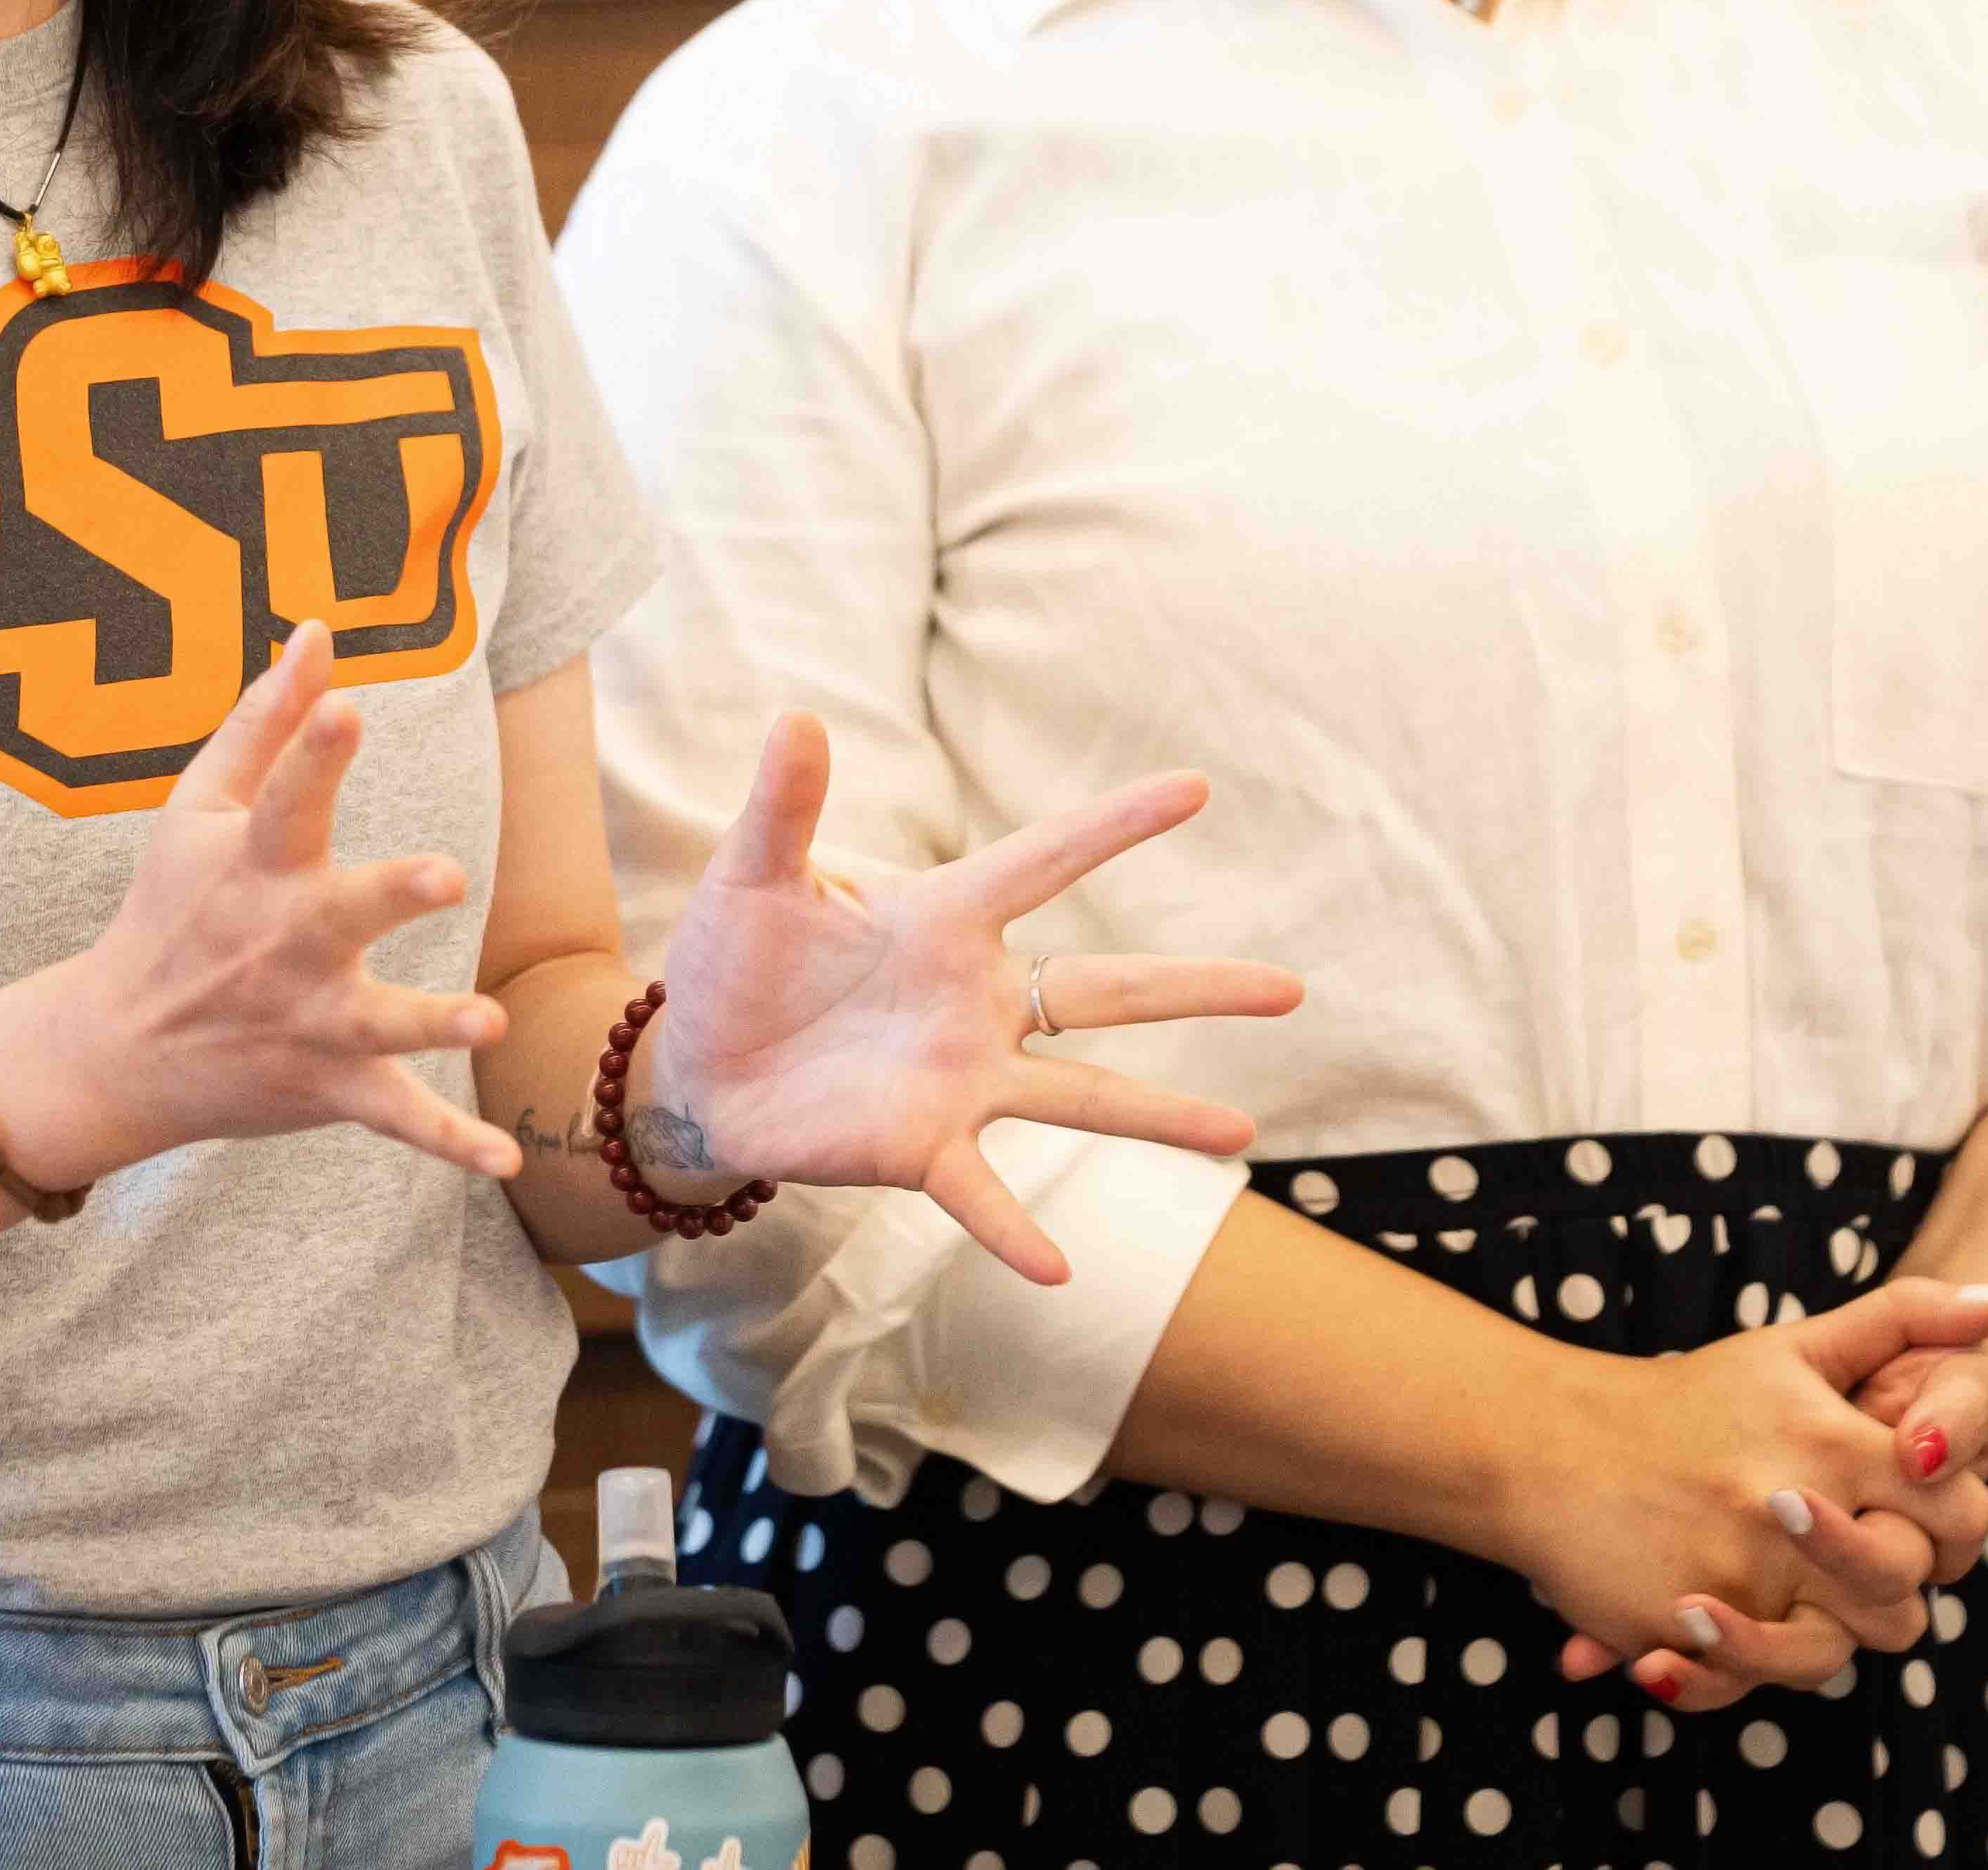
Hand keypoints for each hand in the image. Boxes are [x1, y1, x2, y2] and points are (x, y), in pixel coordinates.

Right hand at [0, 624, 518, 1189]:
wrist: (115, 1051)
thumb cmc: (173, 907)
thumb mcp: (198, 807)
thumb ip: (265, 719)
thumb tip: (316, 629)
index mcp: (254, 866)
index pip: (286, 798)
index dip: (314, 751)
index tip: (346, 705)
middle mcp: (282, 945)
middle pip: (341, 913)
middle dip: (390, 893)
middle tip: (444, 872)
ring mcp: (308, 1022)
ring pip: (381, 1023)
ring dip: (433, 1023)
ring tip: (487, 1020)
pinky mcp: (331, 1086)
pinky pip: (398, 1120)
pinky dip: (450, 1145)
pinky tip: (509, 1162)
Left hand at [639, 713, 1304, 1284]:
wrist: (696, 1067)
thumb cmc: (734, 962)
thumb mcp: (755, 877)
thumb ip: (784, 805)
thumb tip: (796, 718)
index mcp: (943, 917)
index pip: (1045, 858)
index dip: (1116, 825)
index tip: (1195, 788)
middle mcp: (974, 999)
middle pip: (1108, 987)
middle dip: (1199, 986)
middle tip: (1292, 988)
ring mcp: (960, 1078)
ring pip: (1083, 1094)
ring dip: (1161, 1115)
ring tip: (1243, 1135)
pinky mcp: (921, 1145)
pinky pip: (982, 1193)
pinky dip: (1016, 1230)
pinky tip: (1059, 1269)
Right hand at [1499, 1278, 1987, 1706]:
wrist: (1549, 1441)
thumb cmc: (1689, 1397)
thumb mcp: (1795, 1346)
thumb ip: (1907, 1318)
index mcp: (1832, 1444)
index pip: (1959, 1511)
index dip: (1953, 1523)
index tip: (1910, 1511)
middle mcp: (1792, 1515)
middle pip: (1907, 1602)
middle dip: (1892, 1588)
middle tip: (1850, 1556)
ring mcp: (1740, 1578)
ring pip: (1840, 1654)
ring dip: (1828, 1631)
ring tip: (1793, 1591)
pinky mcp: (1687, 1629)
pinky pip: (1753, 1680)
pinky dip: (1748, 1667)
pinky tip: (1731, 1627)